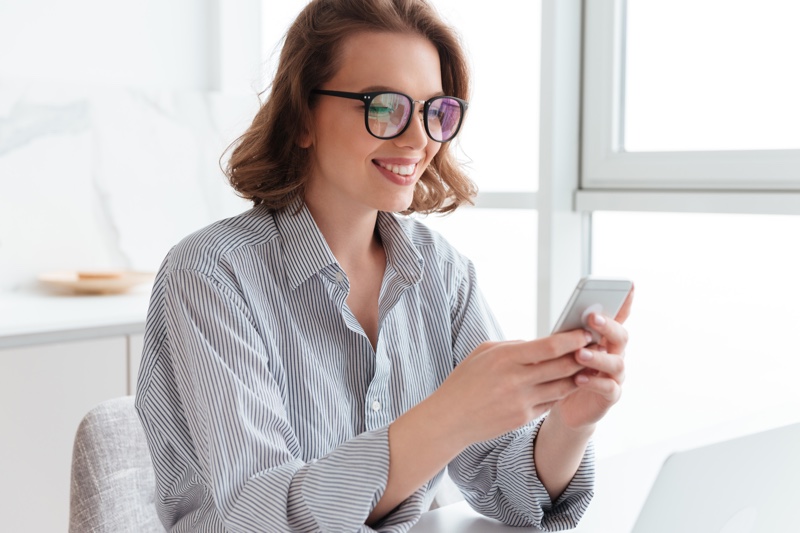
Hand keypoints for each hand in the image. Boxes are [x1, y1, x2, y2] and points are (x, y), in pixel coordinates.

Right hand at [430, 329, 593, 446]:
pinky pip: (551, 402)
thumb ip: (514, 346)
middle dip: (583, 356)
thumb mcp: (484, 352)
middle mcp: (516, 380)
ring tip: (589, 365)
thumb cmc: (465, 380)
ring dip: (579, 375)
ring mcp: (522, 402)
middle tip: (597, 347)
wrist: (450, 418)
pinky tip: (569, 384)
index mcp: (506, 358)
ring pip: (563, 386)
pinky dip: (562, 392)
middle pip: (563, 366)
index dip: (572, 339)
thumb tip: (540, 343)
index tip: (586, 332)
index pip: (549, 346)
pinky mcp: (523, 418)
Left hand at [550, 286, 633, 429]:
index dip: (626, 302)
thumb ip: (570, 334)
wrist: (565, 406)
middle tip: (592, 318)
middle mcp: (615, 354)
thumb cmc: (564, 371)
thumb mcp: (565, 349)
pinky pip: (609, 388)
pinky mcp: (610, 396)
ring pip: (616, 362)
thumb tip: (568, 314)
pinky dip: (595, 382)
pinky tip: (580, 378)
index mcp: (605, 339)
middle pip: (620, 336)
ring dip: (598, 356)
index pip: (619, 317)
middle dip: (608, 326)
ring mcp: (615, 375)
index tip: (629, 286)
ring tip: (580, 354)